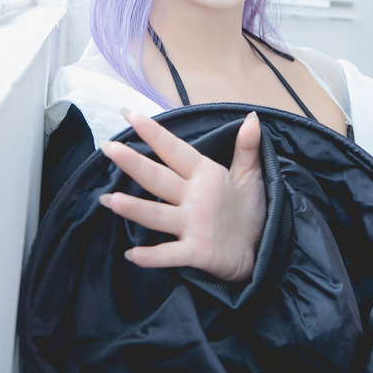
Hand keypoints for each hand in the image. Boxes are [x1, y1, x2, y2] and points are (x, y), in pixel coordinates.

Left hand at [98, 109, 266, 281]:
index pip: (176, 150)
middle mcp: (198, 198)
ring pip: (158, 216)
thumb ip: (246, 147)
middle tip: (108, 148)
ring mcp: (196, 226)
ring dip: (134, 209)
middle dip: (133, 163)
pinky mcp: (197, 252)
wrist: (264, 252)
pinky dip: (152, 257)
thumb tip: (252, 117)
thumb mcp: (251, 175)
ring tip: (108, 200)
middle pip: (159, 179)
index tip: (130, 115)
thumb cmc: (250, 211)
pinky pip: (170, 255)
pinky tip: (130, 255)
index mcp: (207, 176)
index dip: (154, 133)